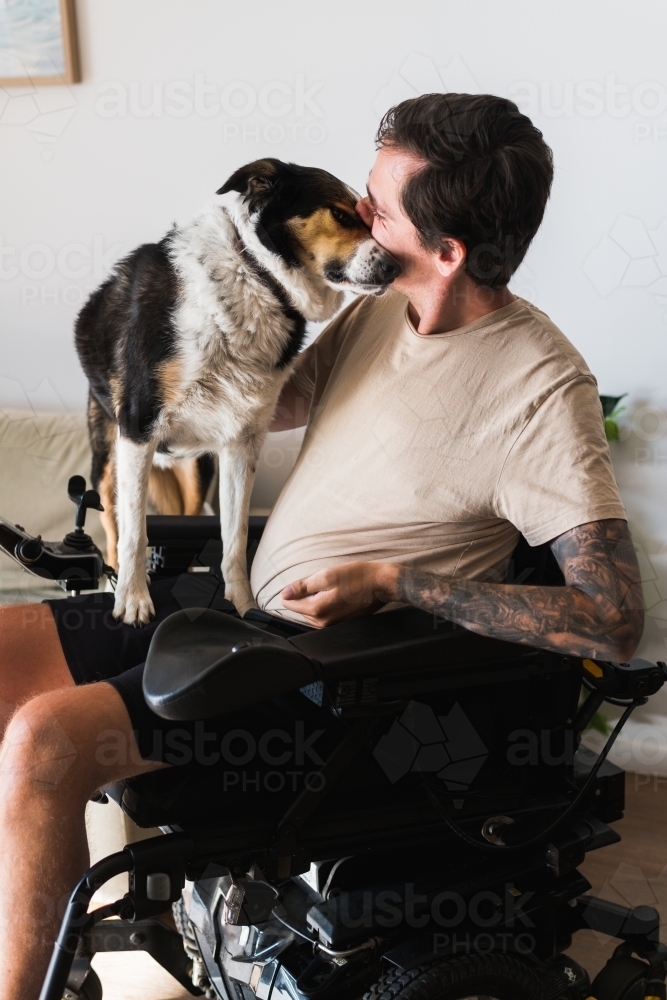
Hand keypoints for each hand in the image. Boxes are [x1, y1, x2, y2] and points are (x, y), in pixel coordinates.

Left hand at [281, 561, 400, 627]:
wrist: (382, 584)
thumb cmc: (358, 577)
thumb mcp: (328, 575)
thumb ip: (304, 586)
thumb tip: (285, 593)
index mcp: (317, 609)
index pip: (289, 603)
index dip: (293, 589)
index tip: (305, 580)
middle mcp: (323, 621)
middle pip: (300, 608)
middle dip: (304, 595)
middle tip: (321, 581)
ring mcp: (332, 624)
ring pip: (311, 612)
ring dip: (314, 599)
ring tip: (330, 586)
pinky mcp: (340, 622)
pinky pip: (323, 614)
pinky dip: (324, 604)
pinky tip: (335, 593)